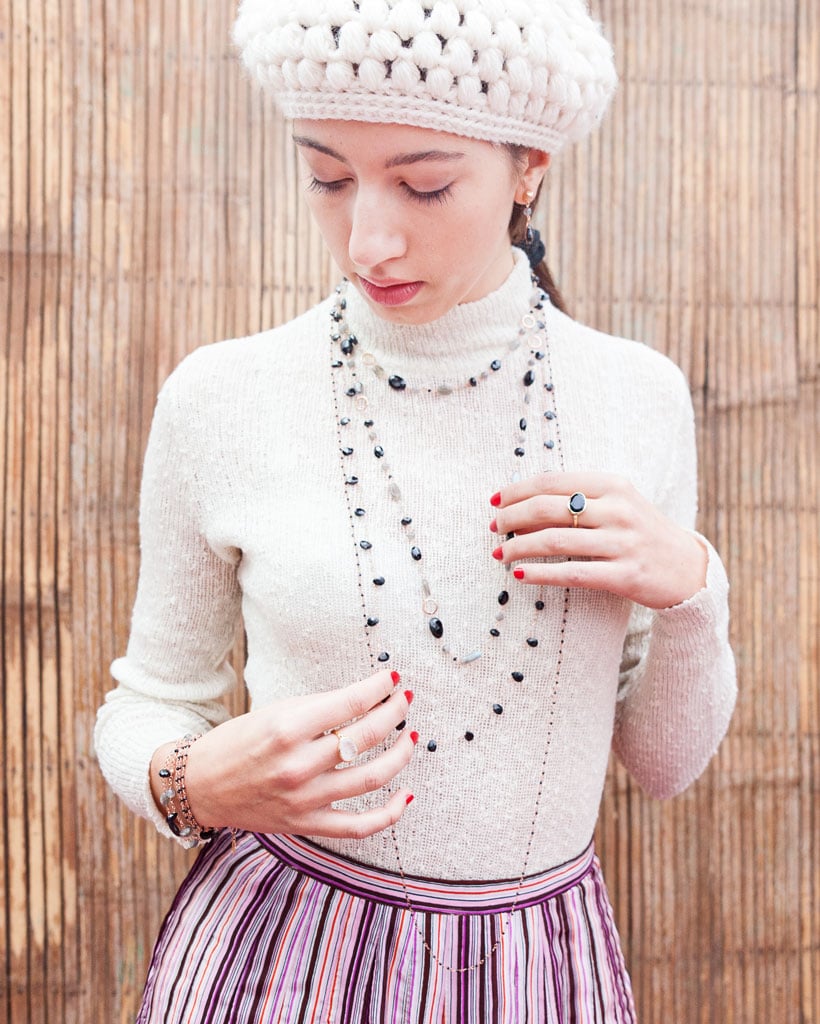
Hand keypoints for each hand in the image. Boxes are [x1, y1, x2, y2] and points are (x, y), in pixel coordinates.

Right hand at [153, 669, 415, 839]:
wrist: (202, 786)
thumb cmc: (240, 741)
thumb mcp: (275, 711)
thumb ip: (320, 709)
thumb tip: (367, 698)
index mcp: (288, 727)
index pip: (351, 703)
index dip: (379, 688)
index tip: (393, 680)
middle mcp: (299, 764)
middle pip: (367, 737)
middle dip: (394, 713)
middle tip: (404, 701)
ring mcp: (305, 799)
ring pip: (372, 778)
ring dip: (400, 754)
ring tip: (410, 737)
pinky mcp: (307, 825)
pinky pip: (360, 826)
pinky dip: (390, 813)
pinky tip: (406, 794)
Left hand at [490, 472, 707, 609]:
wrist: (688, 569)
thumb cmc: (641, 533)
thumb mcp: (618, 504)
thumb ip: (579, 498)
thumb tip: (522, 503)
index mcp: (613, 485)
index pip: (552, 482)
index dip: (517, 490)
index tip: (495, 500)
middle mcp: (618, 510)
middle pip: (548, 508)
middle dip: (512, 517)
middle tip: (493, 527)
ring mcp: (623, 543)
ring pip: (555, 541)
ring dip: (518, 547)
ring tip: (500, 554)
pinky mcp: (625, 575)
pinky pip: (572, 573)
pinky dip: (540, 573)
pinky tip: (520, 575)